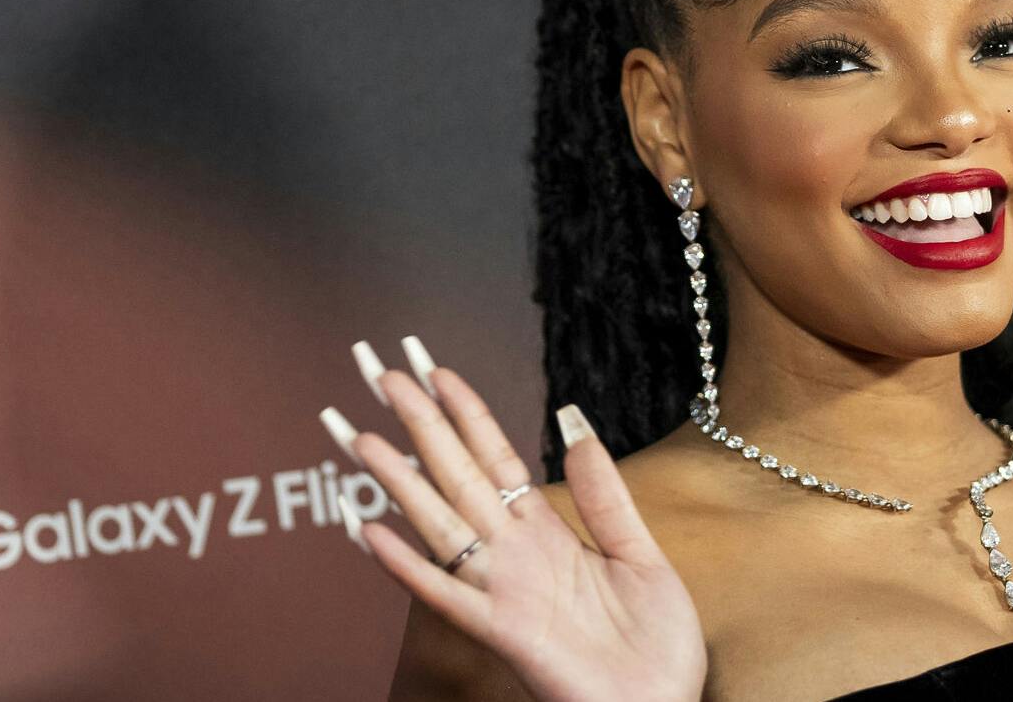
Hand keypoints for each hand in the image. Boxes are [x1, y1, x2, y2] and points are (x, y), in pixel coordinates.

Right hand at [320, 337, 706, 701]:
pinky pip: (446, 594)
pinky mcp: (504, 632)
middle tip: (379, 372)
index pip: (493, 455)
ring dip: (398, 481)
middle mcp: (514, 555)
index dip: (463, 410)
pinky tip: (370, 532)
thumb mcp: (641, 555)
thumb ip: (605, 496)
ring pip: (439, 524)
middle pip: (455, 474)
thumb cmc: (654, 645)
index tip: (432, 367)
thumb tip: (576, 424)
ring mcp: (503, 591)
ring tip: (358, 437)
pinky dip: (406, 566)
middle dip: (418, 424)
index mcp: (545, 533)